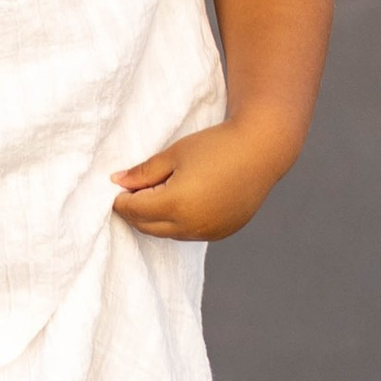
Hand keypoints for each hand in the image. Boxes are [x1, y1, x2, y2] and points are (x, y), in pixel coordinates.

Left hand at [113, 118, 291, 243]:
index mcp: (174, 204)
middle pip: (146, 226)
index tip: (119, 188)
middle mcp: (190, 225)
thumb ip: (143, 172)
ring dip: (156, 219)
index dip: (121, 200)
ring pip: (167, 233)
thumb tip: (117, 182)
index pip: (133, 210)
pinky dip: (178, 223)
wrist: (262, 151)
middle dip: (135, 212)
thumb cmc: (216, 146)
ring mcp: (207, 232)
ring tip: (158, 195)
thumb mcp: (174, 154)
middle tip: (133, 193)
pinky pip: (189, 234)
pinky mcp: (221, 233)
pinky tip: (182, 203)